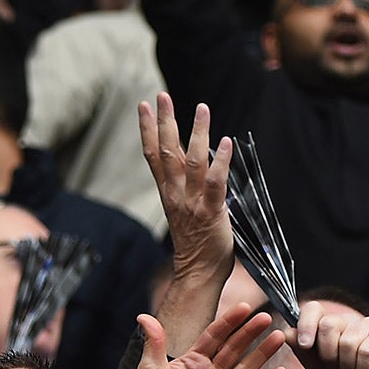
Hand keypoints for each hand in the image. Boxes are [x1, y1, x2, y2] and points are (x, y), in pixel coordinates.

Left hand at [119, 302, 287, 368]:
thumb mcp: (150, 368)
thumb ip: (154, 342)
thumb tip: (144, 315)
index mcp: (192, 361)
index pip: (215, 336)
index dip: (229, 322)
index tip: (244, 307)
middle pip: (235, 349)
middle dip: (251, 333)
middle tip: (266, 316)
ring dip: (263, 354)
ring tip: (279, 337)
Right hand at [139, 95, 232, 284]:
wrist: (198, 273)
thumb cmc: (196, 243)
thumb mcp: (184, 209)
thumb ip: (187, 185)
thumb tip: (196, 160)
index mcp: (167, 192)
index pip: (153, 155)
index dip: (147, 129)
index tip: (143, 106)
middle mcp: (175, 193)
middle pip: (166, 152)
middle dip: (163, 122)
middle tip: (161, 96)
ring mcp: (192, 202)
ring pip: (191, 161)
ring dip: (196, 132)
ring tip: (201, 108)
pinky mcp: (211, 211)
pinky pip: (215, 182)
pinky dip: (220, 161)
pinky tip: (225, 142)